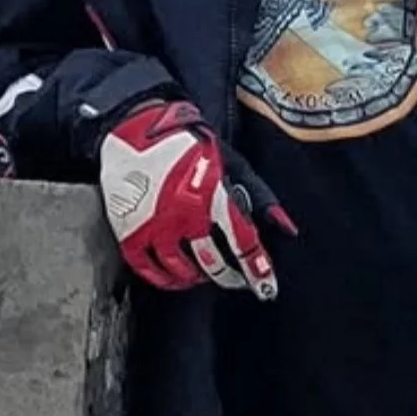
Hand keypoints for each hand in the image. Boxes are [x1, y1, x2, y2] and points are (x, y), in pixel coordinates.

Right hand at [99, 100, 295, 294]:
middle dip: (230, 276)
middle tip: (237, 281)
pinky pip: (148, 269)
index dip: (257, 269)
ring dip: (197, 279)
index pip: (242, 242)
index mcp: (213, 194)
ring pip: (181, 270)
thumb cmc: (191, 144)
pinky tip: (175, 278)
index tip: (267, 289)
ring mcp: (154, 224)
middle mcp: (184, 213)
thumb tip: (287, 229)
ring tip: (205, 276)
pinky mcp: (129, 230)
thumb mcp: (233, 162)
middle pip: (212, 262)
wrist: (139, 126)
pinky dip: (164, 279)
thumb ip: (259, 197)